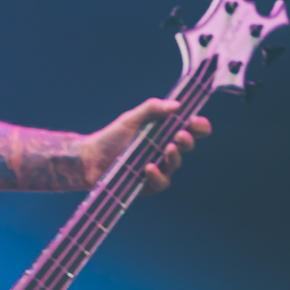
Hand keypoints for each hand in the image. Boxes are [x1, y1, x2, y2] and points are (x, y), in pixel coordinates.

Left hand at [78, 98, 210, 192]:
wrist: (90, 158)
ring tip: (169, 148)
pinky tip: (149, 167)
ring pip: (175, 164)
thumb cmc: (112, 136)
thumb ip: (152, 109)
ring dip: (175, 157)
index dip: (199, 126)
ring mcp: (159, 167)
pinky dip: (157, 175)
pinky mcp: (149, 184)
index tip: (197, 123)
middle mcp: (165, 150)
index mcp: (165, 132)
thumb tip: (178, 105)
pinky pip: (161, 182)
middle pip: (186, 146)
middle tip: (181, 135)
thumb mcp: (131, 118)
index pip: (190, 129)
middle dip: (187, 140)